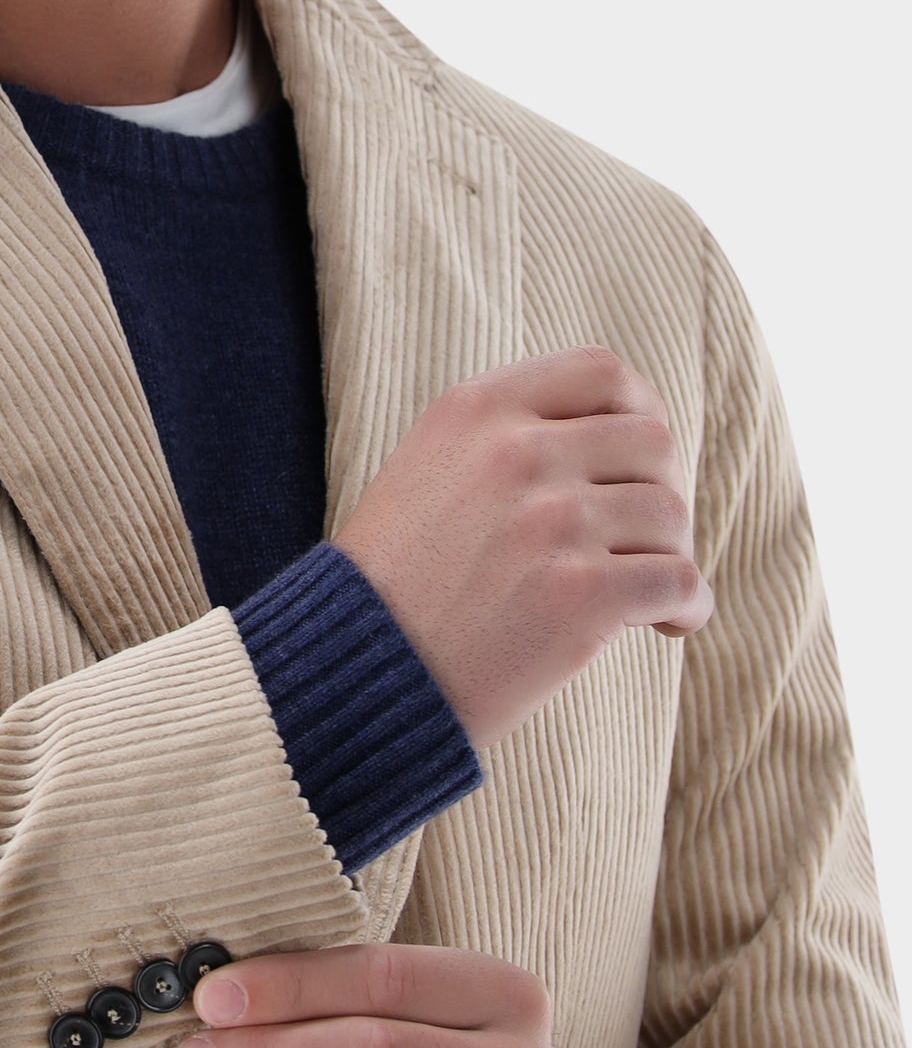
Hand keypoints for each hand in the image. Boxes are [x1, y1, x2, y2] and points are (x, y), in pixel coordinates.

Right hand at [333, 345, 710, 747]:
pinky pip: (682, 582)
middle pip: (654, 441)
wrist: (358, 675)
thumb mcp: (429, 468)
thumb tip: (617, 431)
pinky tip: (666, 626)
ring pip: (672, 515)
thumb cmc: (397, 583)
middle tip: (646, 540)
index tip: (638, 462)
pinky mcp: (581, 596)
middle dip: (663, 492)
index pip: (602, 372)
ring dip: (672, 555)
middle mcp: (516, 452)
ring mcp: (551, 521)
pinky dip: (689, 607)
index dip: (640, 412)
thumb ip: (507, 435)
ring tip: (646, 593)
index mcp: (476, 409)